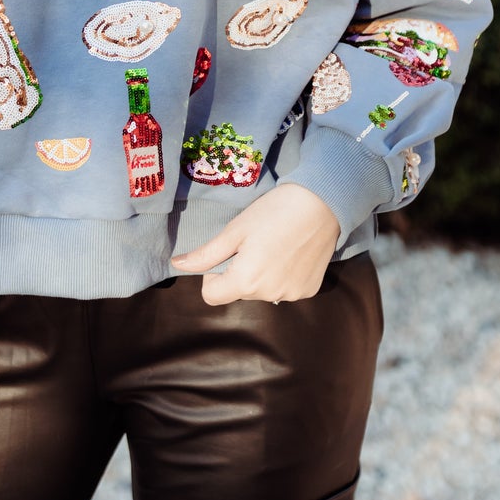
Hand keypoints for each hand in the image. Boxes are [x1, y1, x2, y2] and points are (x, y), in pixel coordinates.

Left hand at [170, 183, 341, 306]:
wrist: (323, 203)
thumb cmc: (274, 211)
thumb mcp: (235, 230)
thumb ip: (206, 254)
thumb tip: (176, 265)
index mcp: (246, 281)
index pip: (212, 296)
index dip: (212, 277)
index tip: (225, 256)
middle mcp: (269, 295)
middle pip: (239, 292)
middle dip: (239, 272)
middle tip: (253, 244)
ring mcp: (292, 295)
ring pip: (262, 291)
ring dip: (261, 275)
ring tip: (274, 246)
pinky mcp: (309, 290)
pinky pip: (284, 289)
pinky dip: (283, 276)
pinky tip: (291, 253)